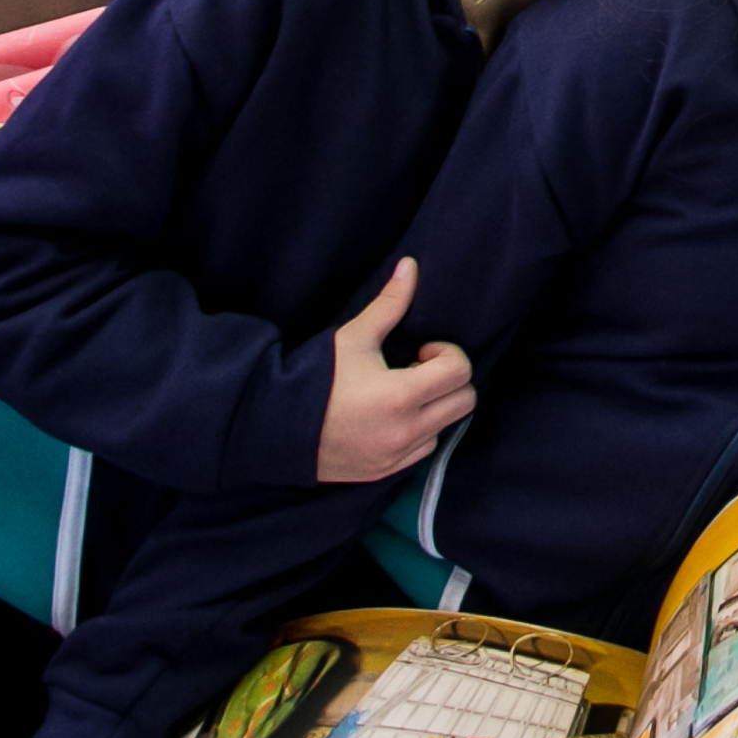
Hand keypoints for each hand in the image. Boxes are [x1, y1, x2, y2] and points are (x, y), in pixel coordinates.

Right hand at [314, 260, 474, 483]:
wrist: (273, 428)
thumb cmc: (314, 378)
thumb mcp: (353, 337)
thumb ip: (389, 303)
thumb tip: (410, 265)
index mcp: (401, 396)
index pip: (460, 371)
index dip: (447, 353)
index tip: (421, 350)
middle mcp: (405, 431)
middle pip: (465, 401)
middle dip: (449, 379)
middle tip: (416, 370)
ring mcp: (396, 456)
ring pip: (446, 427)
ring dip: (435, 406)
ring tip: (401, 393)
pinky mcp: (384, 472)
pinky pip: (424, 450)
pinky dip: (420, 431)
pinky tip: (392, 416)